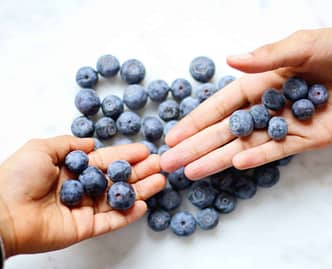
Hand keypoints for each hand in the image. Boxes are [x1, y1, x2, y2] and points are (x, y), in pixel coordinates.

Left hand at [0, 136, 164, 256]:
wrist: (1, 211)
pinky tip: (144, 204)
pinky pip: (111, 221)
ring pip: (118, 198)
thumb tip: (92, 142)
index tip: (145, 150)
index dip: (126, 155)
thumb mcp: (42, 148)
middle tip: (161, 164)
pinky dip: (128, 214)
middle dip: (140, 171)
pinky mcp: (85, 228)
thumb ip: (70, 143)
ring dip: (141, 190)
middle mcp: (81, 188)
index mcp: (72, 169)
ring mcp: (84, 209)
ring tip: (160, 180)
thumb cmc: (17, 177)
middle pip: (117, 179)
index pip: (106, 161)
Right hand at [161, 13, 331, 178]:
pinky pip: (274, 152)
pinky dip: (255, 158)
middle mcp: (265, 107)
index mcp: (259, 83)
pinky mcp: (303, 140)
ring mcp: (282, 126)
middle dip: (195, 146)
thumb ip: (265, 57)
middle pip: (223, 131)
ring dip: (216, 159)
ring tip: (190, 172)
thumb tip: (230, 60)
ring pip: (243, 146)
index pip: (219, 106)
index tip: (172, 136)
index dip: (195, 121)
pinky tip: (233, 164)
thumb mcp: (300, 45)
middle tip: (169, 163)